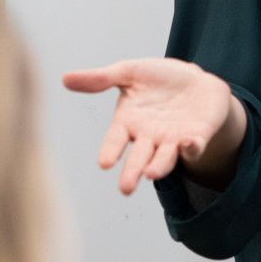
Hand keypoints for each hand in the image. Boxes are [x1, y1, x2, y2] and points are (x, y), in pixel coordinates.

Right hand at [61, 58, 240, 194]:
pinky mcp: (196, 137)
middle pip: (138, 158)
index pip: (116, 139)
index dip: (111, 150)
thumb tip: (64, 78)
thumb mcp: (128, 73)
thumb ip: (100, 78)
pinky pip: (194, 147)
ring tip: (152, 174)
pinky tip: (188, 144)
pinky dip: (192, 148)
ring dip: (159, 166)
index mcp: (129, 122)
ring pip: (164, 159)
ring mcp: (172, 140)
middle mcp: (149, 137)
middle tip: (125, 188)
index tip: (104, 162)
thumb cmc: (158, 78)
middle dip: (132, 172)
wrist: (195, 80)